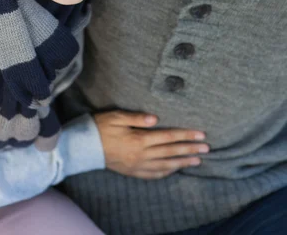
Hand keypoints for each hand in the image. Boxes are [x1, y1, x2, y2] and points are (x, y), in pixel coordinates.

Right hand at [94, 110, 208, 178]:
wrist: (84, 147)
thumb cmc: (100, 127)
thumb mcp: (116, 116)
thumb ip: (136, 117)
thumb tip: (156, 118)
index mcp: (139, 139)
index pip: (168, 137)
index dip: (185, 135)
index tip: (200, 135)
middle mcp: (141, 154)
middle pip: (170, 152)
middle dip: (190, 149)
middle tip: (207, 148)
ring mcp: (137, 165)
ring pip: (165, 165)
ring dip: (182, 162)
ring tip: (197, 160)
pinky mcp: (132, 171)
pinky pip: (153, 174)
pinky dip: (167, 172)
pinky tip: (175, 169)